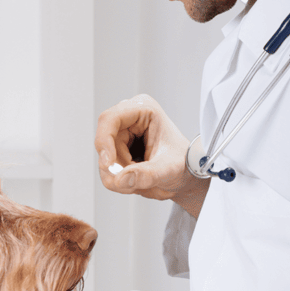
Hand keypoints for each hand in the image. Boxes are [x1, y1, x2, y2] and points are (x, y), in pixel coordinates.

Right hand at [94, 94, 208, 217]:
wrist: (185, 177)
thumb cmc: (183, 163)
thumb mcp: (169, 168)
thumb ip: (147, 174)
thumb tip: (122, 179)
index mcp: (143, 110)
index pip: (110, 119)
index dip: (104, 141)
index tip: (108, 164)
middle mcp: (129, 120)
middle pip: (105, 144)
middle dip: (118, 167)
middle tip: (135, 180)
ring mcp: (121, 136)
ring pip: (104, 160)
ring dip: (119, 176)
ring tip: (143, 180)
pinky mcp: (117, 152)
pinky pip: (107, 170)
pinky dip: (119, 180)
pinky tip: (137, 180)